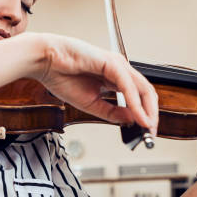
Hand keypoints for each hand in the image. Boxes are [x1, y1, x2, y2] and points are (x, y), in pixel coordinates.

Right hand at [32, 33, 157, 134]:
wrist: (45, 62)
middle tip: (150, 134)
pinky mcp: (112, 63)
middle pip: (146, 93)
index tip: (146, 132)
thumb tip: (133, 120)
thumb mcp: (91, 104)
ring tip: (147, 128)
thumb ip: (112, 112)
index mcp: (115, 77)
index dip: (146, 114)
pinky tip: (137, 116)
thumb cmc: (62, 77)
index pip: (139, 96)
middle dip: (151, 115)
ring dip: (147, 110)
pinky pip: (128, 86)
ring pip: (142, 89)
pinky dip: (134, 103)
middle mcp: (120, 69)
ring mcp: (118, 65)